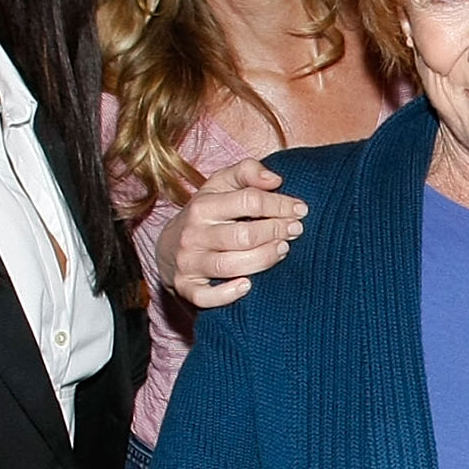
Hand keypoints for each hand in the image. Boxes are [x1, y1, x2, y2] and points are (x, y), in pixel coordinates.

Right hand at [158, 155, 307, 309]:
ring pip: (231, 265)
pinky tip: (248, 285)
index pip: (249, 201)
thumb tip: (275, 180)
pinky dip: (228, 294)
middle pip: (244, 235)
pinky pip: (206, 297)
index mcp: (203, 205)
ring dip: (264, 259)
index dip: (280, 205)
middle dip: (276, 232)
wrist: (168, 247)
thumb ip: (247, 172)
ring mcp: (188, 262)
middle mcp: (194, 234)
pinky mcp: (186, 287)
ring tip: (282, 250)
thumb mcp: (220, 185)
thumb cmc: (206, 214)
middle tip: (295, 231)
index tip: (301, 210)